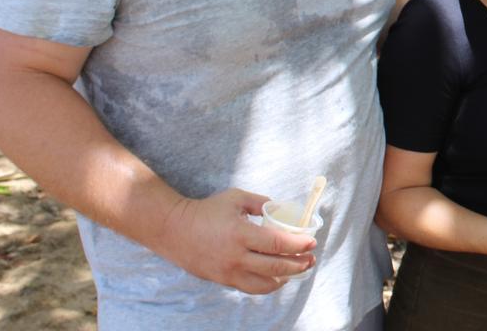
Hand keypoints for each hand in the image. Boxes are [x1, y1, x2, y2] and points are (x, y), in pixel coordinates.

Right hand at [152, 188, 316, 293]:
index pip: (278, 244)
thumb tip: (284, 209)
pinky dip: (267, 284)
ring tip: (298, 270)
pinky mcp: (223, 280)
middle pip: (276, 267)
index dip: (299, 245)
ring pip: (265, 284)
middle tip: (311, 258)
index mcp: (240, 234)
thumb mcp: (236, 198)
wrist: (174, 230)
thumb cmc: (207, 210)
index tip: (312, 242)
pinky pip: (251, 287)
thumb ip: (262, 203)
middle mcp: (235, 257)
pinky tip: (278, 276)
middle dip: (299, 264)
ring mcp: (228, 272)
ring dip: (285, 278)